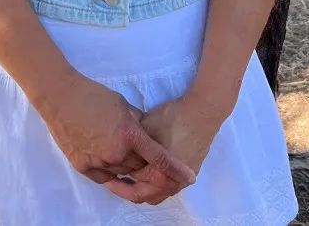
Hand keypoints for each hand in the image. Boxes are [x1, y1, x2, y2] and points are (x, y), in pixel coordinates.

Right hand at [36, 73, 196, 198]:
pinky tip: (108, 159)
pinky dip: (110, 170)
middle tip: (136, 145)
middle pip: (140, 166)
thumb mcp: (123, 105)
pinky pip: (104, 177)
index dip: (176, 168)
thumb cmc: (93, 95)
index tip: (190, 176)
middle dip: (142, 158)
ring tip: (117, 146)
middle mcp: (116, 152)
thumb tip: (146, 134)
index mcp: (129, 134)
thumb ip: (137, 122)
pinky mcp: (83, 166)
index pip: (159, 157)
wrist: (61, 97)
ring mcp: (99, 161)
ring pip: (122, 172)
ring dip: (126, 164)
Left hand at [110, 94, 226, 204]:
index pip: (131, 186)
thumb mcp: (144, 130)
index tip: (106, 174)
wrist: (202, 113)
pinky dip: (155, 184)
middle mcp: (170, 185)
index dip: (116, 180)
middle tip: (113, 178)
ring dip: (141, 188)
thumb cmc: (171, 120)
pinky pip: (168, 187)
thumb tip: (118, 151)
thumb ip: (130, 147)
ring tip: (129, 175)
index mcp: (157, 177)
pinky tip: (148, 169)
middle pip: (142, 196)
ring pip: (156, 194)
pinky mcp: (189, 174)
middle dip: (126, 188)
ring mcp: (181, 182)